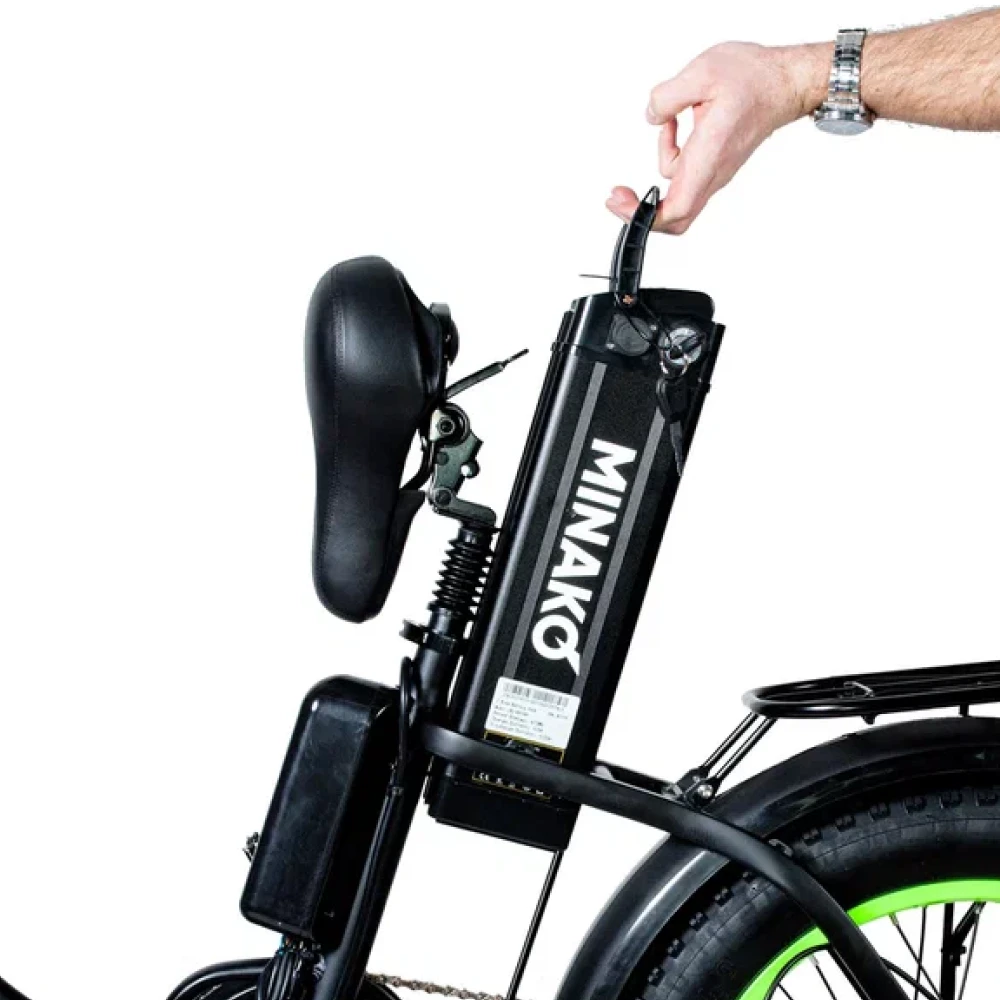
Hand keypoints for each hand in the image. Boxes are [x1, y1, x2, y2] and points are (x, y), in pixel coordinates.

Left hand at [608, 41, 828, 233]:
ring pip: (677, 193)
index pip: (676, 210)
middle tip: (617, 197)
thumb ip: (667, 97)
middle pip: (676, 217)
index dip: (644, 216)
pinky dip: (670, 154)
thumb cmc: (755, 79)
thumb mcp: (703, 73)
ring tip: (665, 129)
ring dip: (659, 167)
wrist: (786, 81)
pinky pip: (683, 173)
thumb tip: (652, 116)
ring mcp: (715, 172)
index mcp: (709, 158)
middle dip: (641, 213)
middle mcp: (713, 173)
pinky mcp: (714, 164)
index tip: (621, 203)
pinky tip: (673, 128)